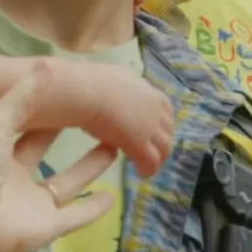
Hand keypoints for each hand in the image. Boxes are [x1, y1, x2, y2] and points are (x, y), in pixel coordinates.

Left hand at [0, 74, 117, 251]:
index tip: (66, 95)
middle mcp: (14, 176)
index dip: (41, 112)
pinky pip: (76, 216)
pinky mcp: (48, 227)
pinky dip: (94, 208)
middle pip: (43, 152)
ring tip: (113, 146)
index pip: (22, 127)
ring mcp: (32, 204)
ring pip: (67, 183)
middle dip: (62, 136)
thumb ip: (20, 98)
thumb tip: (46, 64)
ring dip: (89, 167)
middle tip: (93, 118)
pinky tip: (113, 195)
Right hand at [60, 58, 173, 176]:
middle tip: (154, 150)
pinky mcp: (140, 143)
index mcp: (145, 90)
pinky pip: (150, 161)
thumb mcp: (109, 77)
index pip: (164, 106)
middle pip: (167, 128)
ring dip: (159, 157)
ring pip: (163, 147)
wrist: (83, 92)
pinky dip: (148, 169)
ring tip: (149, 166)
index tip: (153, 127)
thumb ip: (118, 88)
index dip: (161, 119)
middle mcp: (152, 107)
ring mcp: (149, 126)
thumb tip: (111, 91)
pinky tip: (141, 174)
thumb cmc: (87, 82)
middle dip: (162, 140)